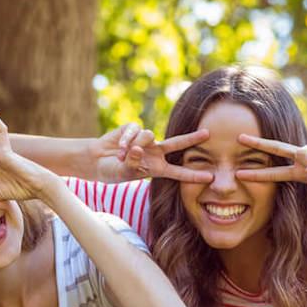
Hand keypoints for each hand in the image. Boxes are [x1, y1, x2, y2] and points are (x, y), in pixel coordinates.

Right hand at [92, 125, 212, 183]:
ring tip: (121, 156)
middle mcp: (154, 152)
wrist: (96, 160)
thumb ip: (132, 163)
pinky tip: (118, 147)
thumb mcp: (124, 172)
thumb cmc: (113, 171)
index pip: (178, 172)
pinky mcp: (133, 129)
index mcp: (156, 168)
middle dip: (192, 139)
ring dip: (134, 145)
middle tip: (208, 134)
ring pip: (149, 136)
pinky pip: (134, 131)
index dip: (193, 175)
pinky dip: (126, 140)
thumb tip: (138, 148)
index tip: (210, 178)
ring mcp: (145, 140)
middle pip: (177, 144)